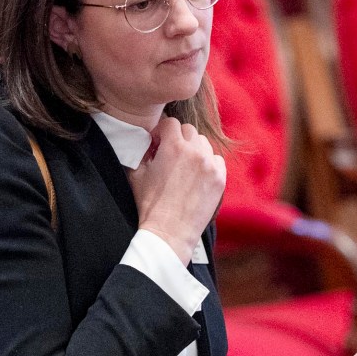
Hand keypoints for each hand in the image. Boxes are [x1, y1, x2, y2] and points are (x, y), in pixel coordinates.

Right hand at [127, 117, 225, 263]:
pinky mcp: (220, 179)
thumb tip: (147, 143)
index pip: (170, 123)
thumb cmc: (150, 205)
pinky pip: (217, 159)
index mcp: (173, 147)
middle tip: (170, 154)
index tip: (157, 144)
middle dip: (178, 139)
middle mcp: (195, 152)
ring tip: (184, 166)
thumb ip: (141, 151)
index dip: (161, 132)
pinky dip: (208, 163)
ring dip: (194, 149)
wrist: (169, 232)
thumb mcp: (136, 174)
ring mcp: (210, 165)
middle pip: (188, 130)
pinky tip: (197, 175)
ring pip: (204, 143)